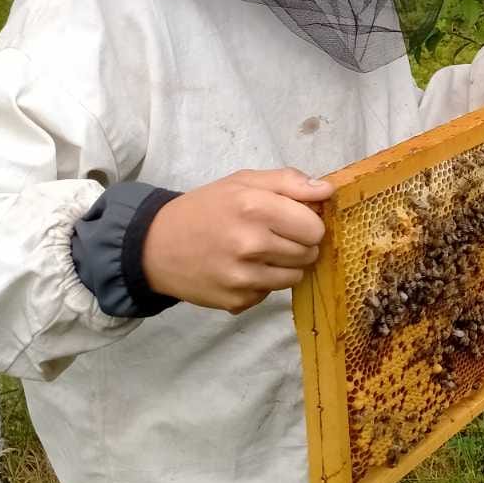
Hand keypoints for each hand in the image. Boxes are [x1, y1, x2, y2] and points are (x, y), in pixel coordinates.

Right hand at [142, 168, 333, 313]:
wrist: (156, 245)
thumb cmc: (206, 208)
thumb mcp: (243, 181)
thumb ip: (288, 181)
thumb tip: (327, 190)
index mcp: (254, 206)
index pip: (314, 227)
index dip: (309, 223)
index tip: (293, 220)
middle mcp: (250, 243)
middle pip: (309, 252)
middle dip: (299, 244)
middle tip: (274, 236)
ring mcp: (243, 276)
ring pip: (295, 276)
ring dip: (285, 265)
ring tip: (260, 253)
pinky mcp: (237, 300)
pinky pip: (271, 293)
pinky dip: (264, 283)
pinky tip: (242, 269)